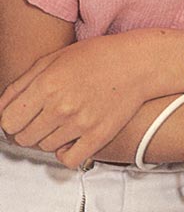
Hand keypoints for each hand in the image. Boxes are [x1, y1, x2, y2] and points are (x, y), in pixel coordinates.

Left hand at [0, 30, 165, 168]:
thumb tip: (1, 108)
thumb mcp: (55, 58)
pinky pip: (67, 159)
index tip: (20, 115)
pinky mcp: (97, 137)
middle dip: (28, 128)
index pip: (8, 120)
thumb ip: (23, 83)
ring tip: (63, 119)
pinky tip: (71, 137)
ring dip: (48, 137)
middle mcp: (61, 105)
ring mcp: (79, 123)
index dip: (11, 118)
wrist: (137, 63)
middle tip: (42, 116)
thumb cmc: (98, 55)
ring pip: (44, 147)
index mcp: (47, 84)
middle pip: (24, 137)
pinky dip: (65, 152)